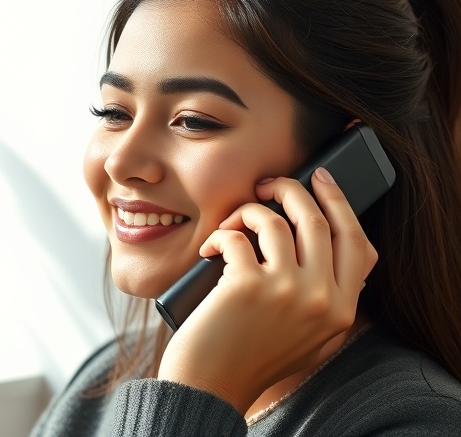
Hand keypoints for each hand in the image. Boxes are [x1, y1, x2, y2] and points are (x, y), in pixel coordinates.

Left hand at [157, 168, 377, 413]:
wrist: (210, 385)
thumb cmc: (251, 356)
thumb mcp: (310, 337)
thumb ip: (326, 298)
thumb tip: (322, 241)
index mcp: (342, 310)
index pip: (357, 242)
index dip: (340, 204)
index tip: (321, 179)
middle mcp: (321, 299)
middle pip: (317, 220)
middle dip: (290, 189)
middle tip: (267, 185)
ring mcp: (286, 291)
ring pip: (276, 220)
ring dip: (248, 211)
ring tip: (230, 223)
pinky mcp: (246, 285)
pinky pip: (235, 237)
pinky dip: (219, 236)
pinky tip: (208, 250)